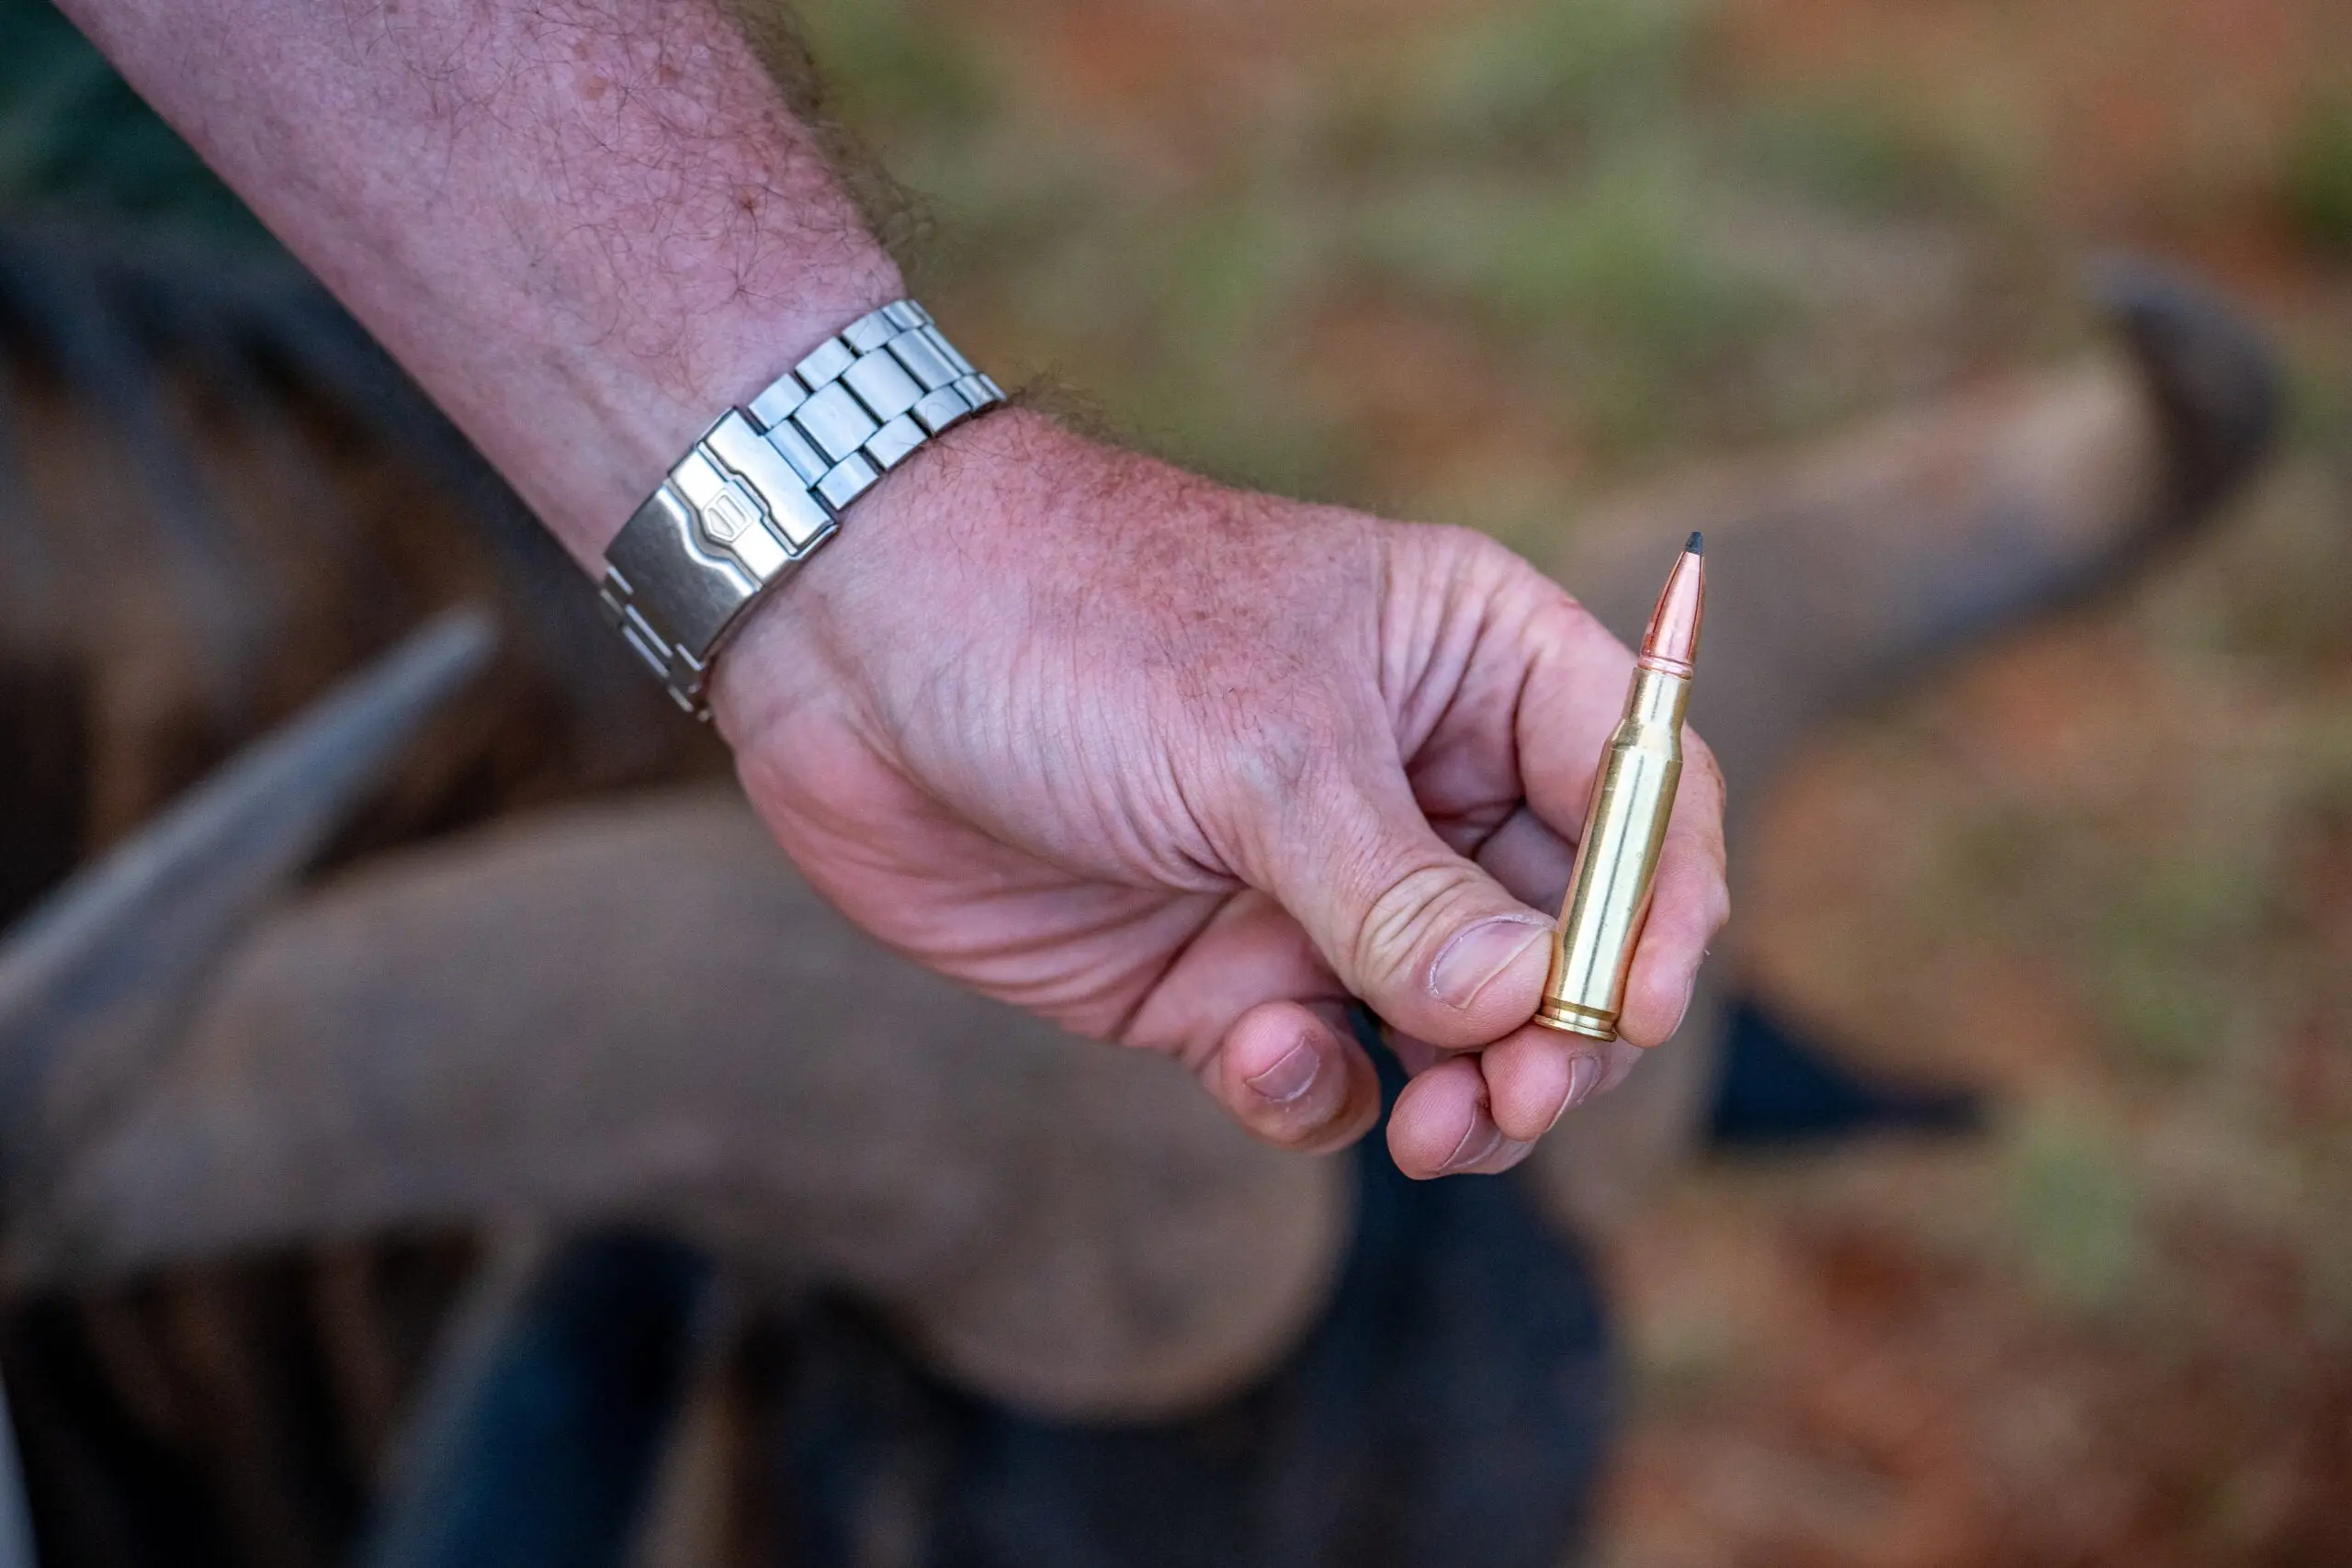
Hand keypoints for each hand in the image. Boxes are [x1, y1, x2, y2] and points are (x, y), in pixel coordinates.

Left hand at [715, 410, 1728, 1177]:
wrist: (844, 643)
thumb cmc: (1072, 626)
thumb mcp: (1259, 747)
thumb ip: (1402, 895)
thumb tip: (1537, 1014)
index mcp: (1471, 664)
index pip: (1642, 788)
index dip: (1667, 904)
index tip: (1638, 1007)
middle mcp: (1414, 778)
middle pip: (1567, 934)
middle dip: (1564, 1031)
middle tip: (1518, 1102)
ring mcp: (1315, 883)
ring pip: (1456, 1026)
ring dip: (1466, 1092)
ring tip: (1435, 1131)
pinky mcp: (1216, 970)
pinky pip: (1322, 1067)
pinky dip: (1315, 1088)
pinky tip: (1252, 1055)